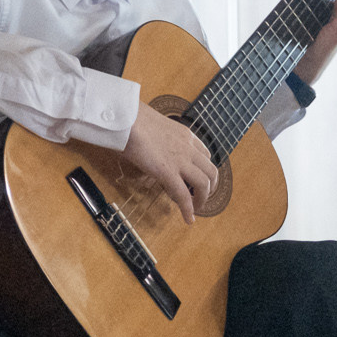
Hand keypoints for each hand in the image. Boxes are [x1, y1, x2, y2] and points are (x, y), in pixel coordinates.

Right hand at [121, 104, 218, 223]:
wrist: (125, 117)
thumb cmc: (131, 117)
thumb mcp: (152, 123)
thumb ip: (156, 135)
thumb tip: (144, 141)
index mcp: (185, 134)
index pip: (204, 154)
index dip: (203, 169)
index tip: (195, 178)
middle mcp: (188, 147)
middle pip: (211, 171)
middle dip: (210, 187)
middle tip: (200, 197)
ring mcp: (180, 160)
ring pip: (203, 184)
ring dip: (202, 199)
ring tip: (195, 209)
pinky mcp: (167, 172)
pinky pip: (183, 195)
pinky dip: (188, 209)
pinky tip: (188, 219)